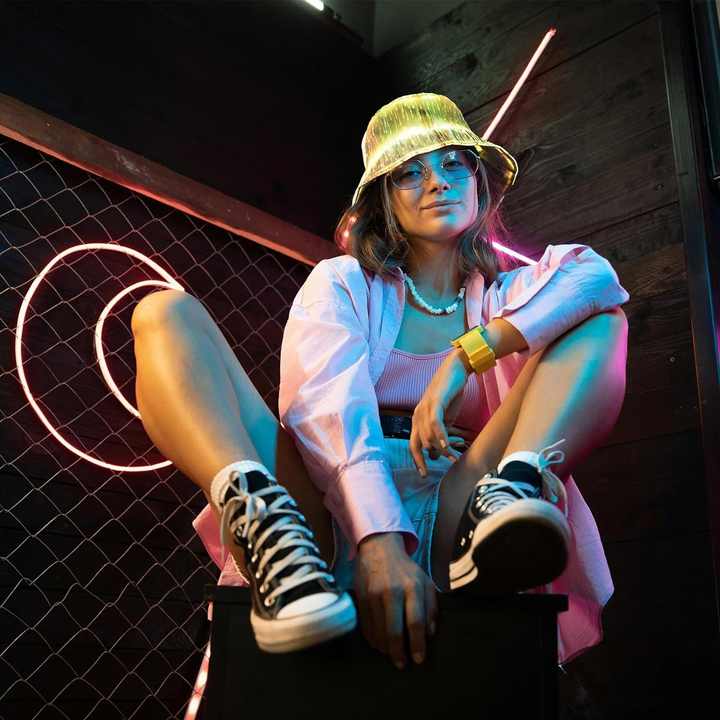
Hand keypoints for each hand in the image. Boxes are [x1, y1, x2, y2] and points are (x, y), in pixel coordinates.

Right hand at [354, 532, 437, 669]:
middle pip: (394, 631)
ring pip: (378, 631)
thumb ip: (431, 607)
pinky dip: (372, 638)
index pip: (416, 623)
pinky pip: (366, 625)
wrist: (379, 547)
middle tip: (402, 664)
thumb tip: (430, 634)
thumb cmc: (405, 568)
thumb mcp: (425, 582)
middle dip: (398, 652)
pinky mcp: (361, 597)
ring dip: (385, 648)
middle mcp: (392, 591)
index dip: (417, 644)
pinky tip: (378, 642)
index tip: (418, 659)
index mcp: (412, 587)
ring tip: (390, 654)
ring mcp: (374, 594)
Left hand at [410, 349, 471, 476]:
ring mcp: (424, 408)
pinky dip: (440, 436)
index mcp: (418, 419)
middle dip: (425, 460)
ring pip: (428, 435)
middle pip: (417, 443)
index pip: (413, 444)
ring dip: (440, 449)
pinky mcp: (434, 402)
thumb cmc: (451, 395)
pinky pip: (435, 423)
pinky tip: (446, 446)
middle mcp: (417, 415)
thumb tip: (437, 454)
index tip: (423, 474)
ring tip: (452, 458)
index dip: (417, 460)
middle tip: (434, 472)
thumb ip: (440, 435)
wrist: (456, 370)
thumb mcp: (445, 419)